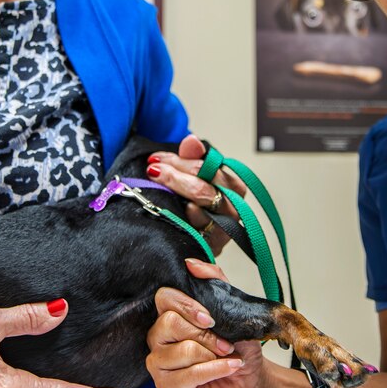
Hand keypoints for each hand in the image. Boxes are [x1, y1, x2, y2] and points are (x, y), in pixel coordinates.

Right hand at [145, 259, 267, 387]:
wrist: (253, 381)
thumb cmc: (239, 347)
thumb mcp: (234, 310)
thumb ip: (215, 282)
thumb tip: (191, 264)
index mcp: (170, 315)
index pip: (164, 298)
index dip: (187, 306)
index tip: (210, 318)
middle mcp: (159, 338)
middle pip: (169, 323)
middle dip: (204, 334)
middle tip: (225, 343)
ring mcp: (159, 364)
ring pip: (180, 351)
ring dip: (211, 354)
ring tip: (227, 357)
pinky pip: (187, 375)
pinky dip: (215, 370)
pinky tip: (229, 368)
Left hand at [146, 134, 248, 255]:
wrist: (193, 238)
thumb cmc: (196, 202)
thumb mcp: (193, 176)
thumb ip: (192, 157)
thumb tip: (191, 140)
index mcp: (233, 187)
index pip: (210, 168)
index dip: (181, 161)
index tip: (157, 158)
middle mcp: (232, 209)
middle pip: (204, 189)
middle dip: (175, 177)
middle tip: (152, 171)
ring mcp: (223, 231)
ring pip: (201, 208)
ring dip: (178, 195)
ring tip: (159, 187)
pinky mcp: (212, 248)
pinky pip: (199, 233)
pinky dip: (188, 220)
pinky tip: (177, 212)